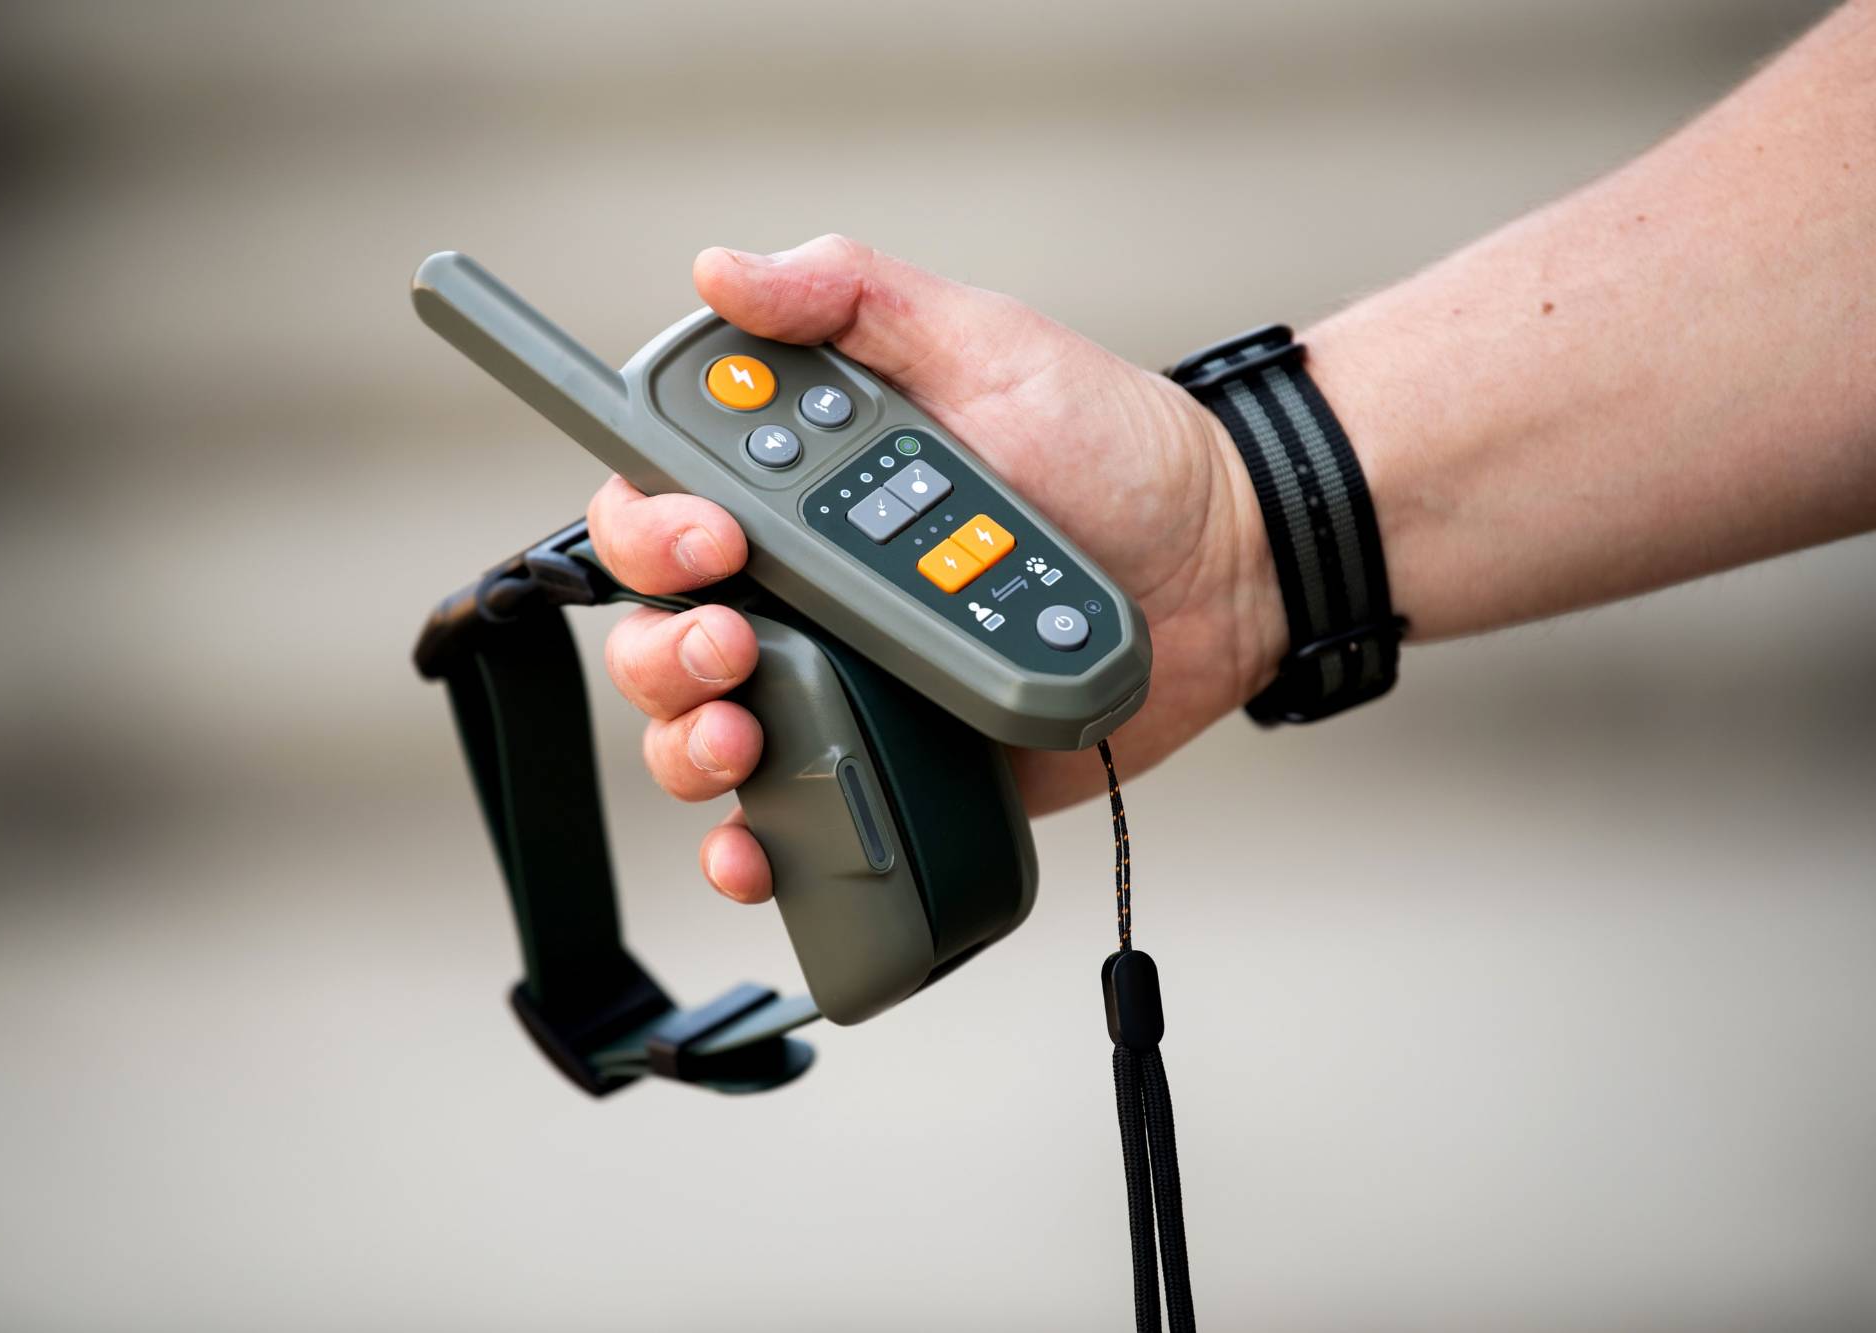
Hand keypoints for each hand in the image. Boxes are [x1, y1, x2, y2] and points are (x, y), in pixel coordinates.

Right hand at [587, 235, 1283, 901]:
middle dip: (666, 648)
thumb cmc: (1113, 447)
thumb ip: (856, 297)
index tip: (712, 537)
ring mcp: (840, 682)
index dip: (651, 530)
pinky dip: (753, 848)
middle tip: (734, 639)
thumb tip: (723, 271)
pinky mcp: (889, 764)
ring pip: (699, 733)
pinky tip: (754, 845)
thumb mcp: (983, 343)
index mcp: (799, 485)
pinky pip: (793, 821)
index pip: (661, 505)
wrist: (1223, 568)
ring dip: (690, 744)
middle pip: (658, 632)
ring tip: (744, 737)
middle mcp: (800, 587)